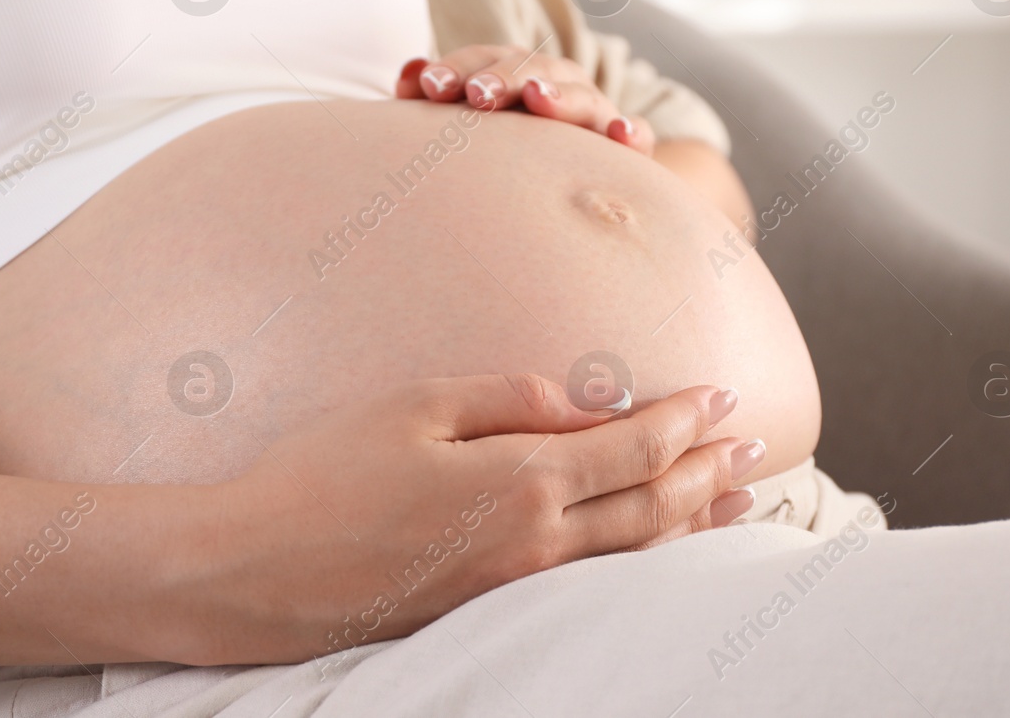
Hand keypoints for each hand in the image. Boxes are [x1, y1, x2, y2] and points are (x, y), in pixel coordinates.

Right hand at [167, 375, 760, 664]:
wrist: (256, 570)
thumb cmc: (323, 475)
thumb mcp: (413, 406)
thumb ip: (508, 397)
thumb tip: (581, 398)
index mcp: (520, 479)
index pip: (631, 447)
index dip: (684, 421)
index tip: (722, 397)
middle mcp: (534, 542)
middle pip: (650, 506)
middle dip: (708, 472)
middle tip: (754, 447)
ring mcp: (514, 588)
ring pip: (632, 555)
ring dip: (693, 523)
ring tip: (740, 503)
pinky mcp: (488, 612)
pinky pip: (593, 584)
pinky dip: (643, 562)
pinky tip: (653, 551)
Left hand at [397, 46, 654, 154]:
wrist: (573, 180)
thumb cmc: (506, 149)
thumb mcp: (469, 124)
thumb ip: (439, 100)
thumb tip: (408, 75)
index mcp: (514, 73)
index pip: (484, 60)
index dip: (456, 68)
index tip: (427, 88)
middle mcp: (556, 85)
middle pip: (531, 70)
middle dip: (502, 78)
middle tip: (476, 95)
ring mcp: (594, 114)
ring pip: (581, 96)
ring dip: (559, 95)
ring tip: (536, 98)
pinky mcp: (627, 149)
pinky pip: (636, 136)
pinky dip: (630, 132)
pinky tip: (618, 134)